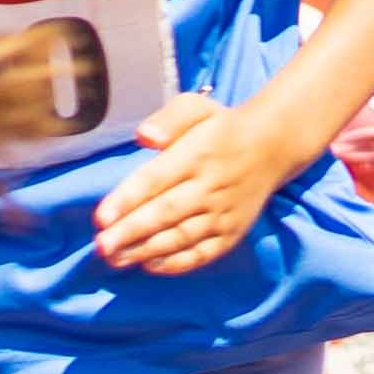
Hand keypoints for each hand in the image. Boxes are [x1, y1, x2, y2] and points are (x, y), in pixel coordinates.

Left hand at [90, 89, 307, 273]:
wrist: (272, 146)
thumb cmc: (221, 128)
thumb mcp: (197, 107)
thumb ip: (169, 119)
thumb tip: (145, 137)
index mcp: (196, 154)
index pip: (156, 179)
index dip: (127, 200)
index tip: (101, 217)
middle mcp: (210, 187)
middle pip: (165, 213)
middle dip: (131, 233)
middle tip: (102, 247)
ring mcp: (223, 213)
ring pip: (181, 236)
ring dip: (147, 251)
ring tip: (116, 259)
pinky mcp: (232, 232)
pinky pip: (204, 252)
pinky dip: (178, 263)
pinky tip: (150, 266)